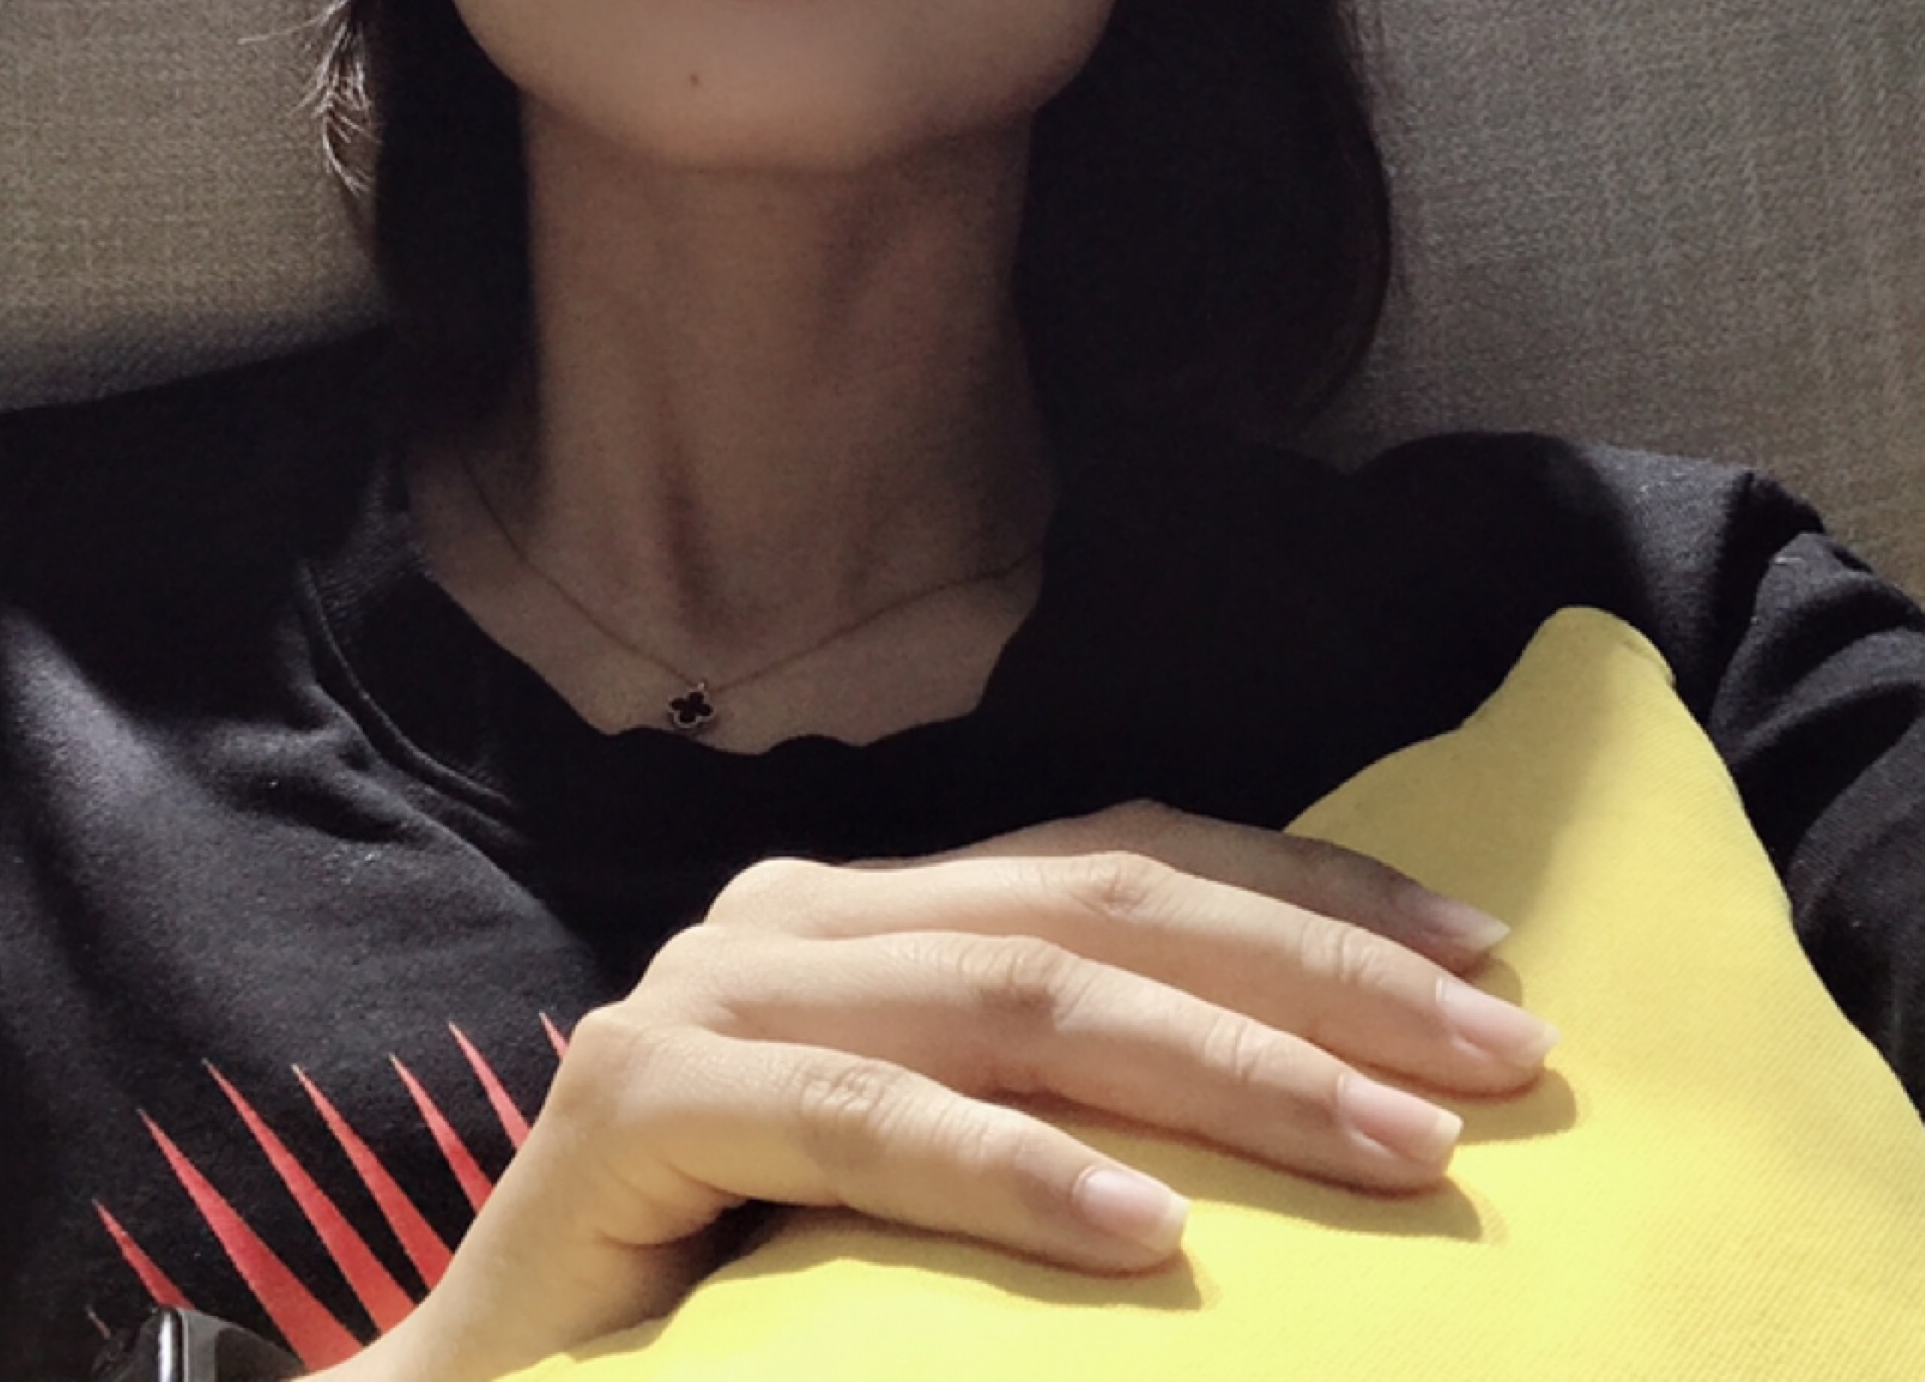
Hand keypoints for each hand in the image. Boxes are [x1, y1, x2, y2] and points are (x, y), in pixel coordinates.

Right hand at [330, 804, 1551, 1381]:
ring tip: (1390, 1148)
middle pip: (1094, 908)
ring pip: (1007, 992)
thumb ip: (1075, 1099)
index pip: (1125, 858)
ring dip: (1219, 1068)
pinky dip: (1010, 1169)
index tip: (1485, 959)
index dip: (1307, 896)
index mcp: (880, 906)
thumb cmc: (751, 1282)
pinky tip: (1146, 1233)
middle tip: (1500, 1061)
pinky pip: (859, 1120)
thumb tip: (1338, 1105)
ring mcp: (713, 987)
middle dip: (1311, 979)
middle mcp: (801, 911)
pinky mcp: (640, 1094)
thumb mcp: (952, 1164)